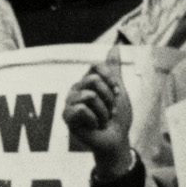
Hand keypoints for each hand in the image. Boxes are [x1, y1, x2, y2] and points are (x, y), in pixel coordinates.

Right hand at [62, 57, 133, 172]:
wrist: (116, 139)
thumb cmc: (117, 117)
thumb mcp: (119, 90)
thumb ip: (114, 70)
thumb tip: (115, 47)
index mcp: (87, 82)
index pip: (96, 67)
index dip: (110, 79)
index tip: (118, 92)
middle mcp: (76, 90)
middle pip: (94, 80)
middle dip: (109, 97)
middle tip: (110, 110)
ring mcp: (70, 103)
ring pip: (90, 95)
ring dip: (103, 111)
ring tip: (102, 119)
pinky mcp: (67, 117)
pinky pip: (82, 109)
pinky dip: (94, 119)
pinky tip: (93, 126)